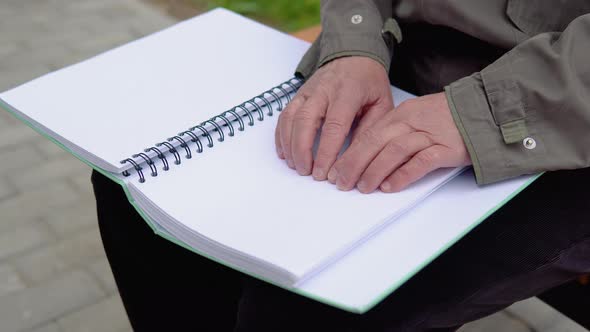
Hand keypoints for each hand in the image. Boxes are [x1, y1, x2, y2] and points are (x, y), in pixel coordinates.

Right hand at [275, 56, 392, 179]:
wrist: (354, 54)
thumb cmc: (370, 83)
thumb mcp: (382, 103)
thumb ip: (370, 129)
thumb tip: (357, 159)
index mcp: (348, 92)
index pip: (334, 125)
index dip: (326, 151)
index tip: (324, 173)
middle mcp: (323, 90)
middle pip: (306, 120)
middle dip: (303, 150)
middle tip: (307, 172)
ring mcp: (307, 91)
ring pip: (291, 118)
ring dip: (290, 145)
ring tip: (296, 166)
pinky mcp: (297, 95)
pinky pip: (284, 116)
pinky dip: (281, 136)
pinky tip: (285, 153)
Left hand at [328, 92, 471, 192]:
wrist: (485, 111)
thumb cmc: (448, 118)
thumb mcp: (415, 117)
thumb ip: (394, 132)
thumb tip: (368, 156)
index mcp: (401, 114)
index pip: (368, 134)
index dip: (350, 154)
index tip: (336, 170)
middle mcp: (412, 122)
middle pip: (376, 141)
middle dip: (355, 163)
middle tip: (342, 183)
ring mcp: (430, 134)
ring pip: (394, 150)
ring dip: (375, 170)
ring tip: (363, 187)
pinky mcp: (447, 148)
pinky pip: (421, 161)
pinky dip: (403, 174)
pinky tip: (390, 186)